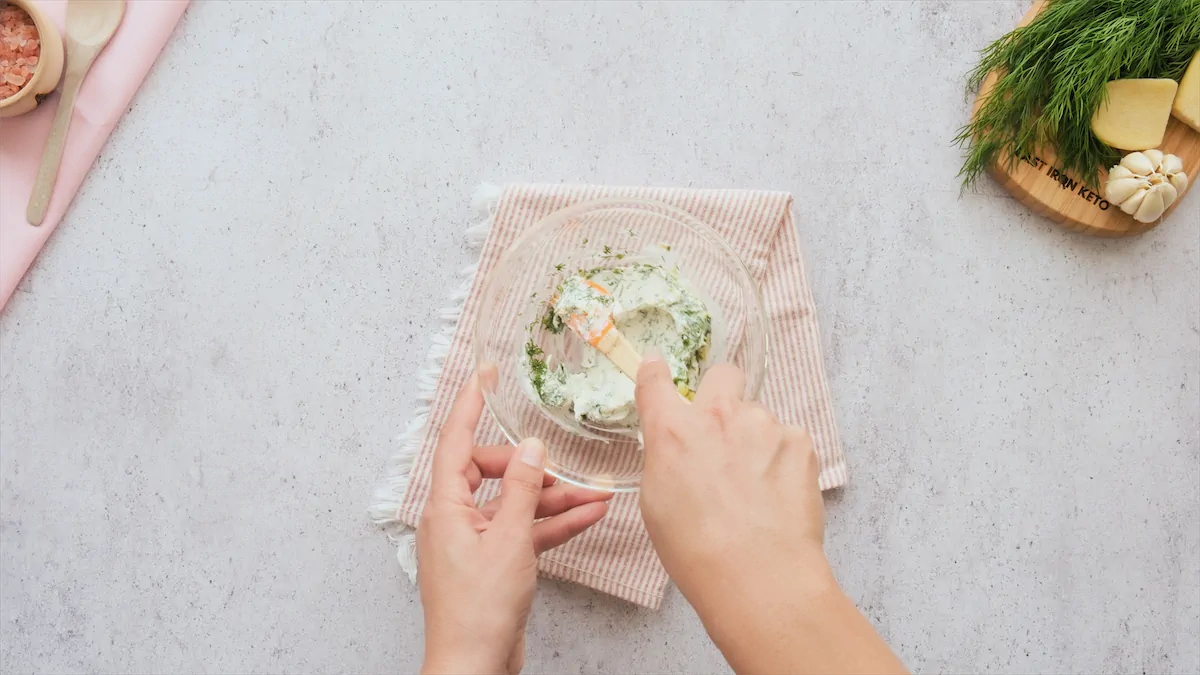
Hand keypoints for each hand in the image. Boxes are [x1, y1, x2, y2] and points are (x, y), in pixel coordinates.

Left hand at [418, 375, 611, 673]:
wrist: (475, 666)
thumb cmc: (479, 610)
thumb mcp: (510, 539)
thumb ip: (524, 490)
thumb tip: (531, 447)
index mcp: (445, 506)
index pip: (455, 441)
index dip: (471, 404)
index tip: (484, 374)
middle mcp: (455, 519)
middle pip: (494, 472)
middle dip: (534, 468)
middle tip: (564, 470)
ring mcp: (474, 542)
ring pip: (517, 505)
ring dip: (555, 499)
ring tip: (597, 494)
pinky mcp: (494, 564)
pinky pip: (526, 532)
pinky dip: (554, 525)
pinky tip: (588, 516)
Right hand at [634, 356, 829, 606]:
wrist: (757, 574)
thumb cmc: (698, 551)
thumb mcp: (657, 502)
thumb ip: (667, 458)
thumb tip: (679, 448)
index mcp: (672, 431)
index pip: (656, 382)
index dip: (656, 372)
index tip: (658, 369)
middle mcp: (717, 416)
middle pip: (722, 375)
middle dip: (722, 393)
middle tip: (725, 432)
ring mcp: (763, 424)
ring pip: (759, 416)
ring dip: (756, 439)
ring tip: (756, 488)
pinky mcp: (799, 441)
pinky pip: (789, 439)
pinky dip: (784, 460)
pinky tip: (778, 494)